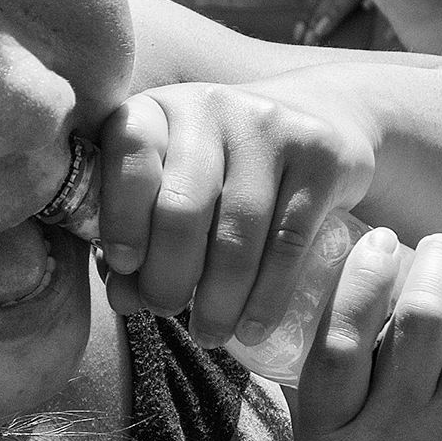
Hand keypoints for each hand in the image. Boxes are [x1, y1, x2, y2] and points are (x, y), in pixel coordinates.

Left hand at [92, 81, 377, 349]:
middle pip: (183, 205)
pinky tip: (252, 328)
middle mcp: (211, 107)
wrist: (318, 117)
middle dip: (168, 274)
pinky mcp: (321, 156)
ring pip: (238, 231)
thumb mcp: (172, 180)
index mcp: (158, 109)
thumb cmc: (222, 167)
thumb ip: (139, 235)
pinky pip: (288, 242)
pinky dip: (267, 296)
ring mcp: (270, 127)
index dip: (121, 217)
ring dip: (219, 298)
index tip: (123, 268)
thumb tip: (124, 299)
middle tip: (166, 311)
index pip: (130, 154)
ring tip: (210, 334)